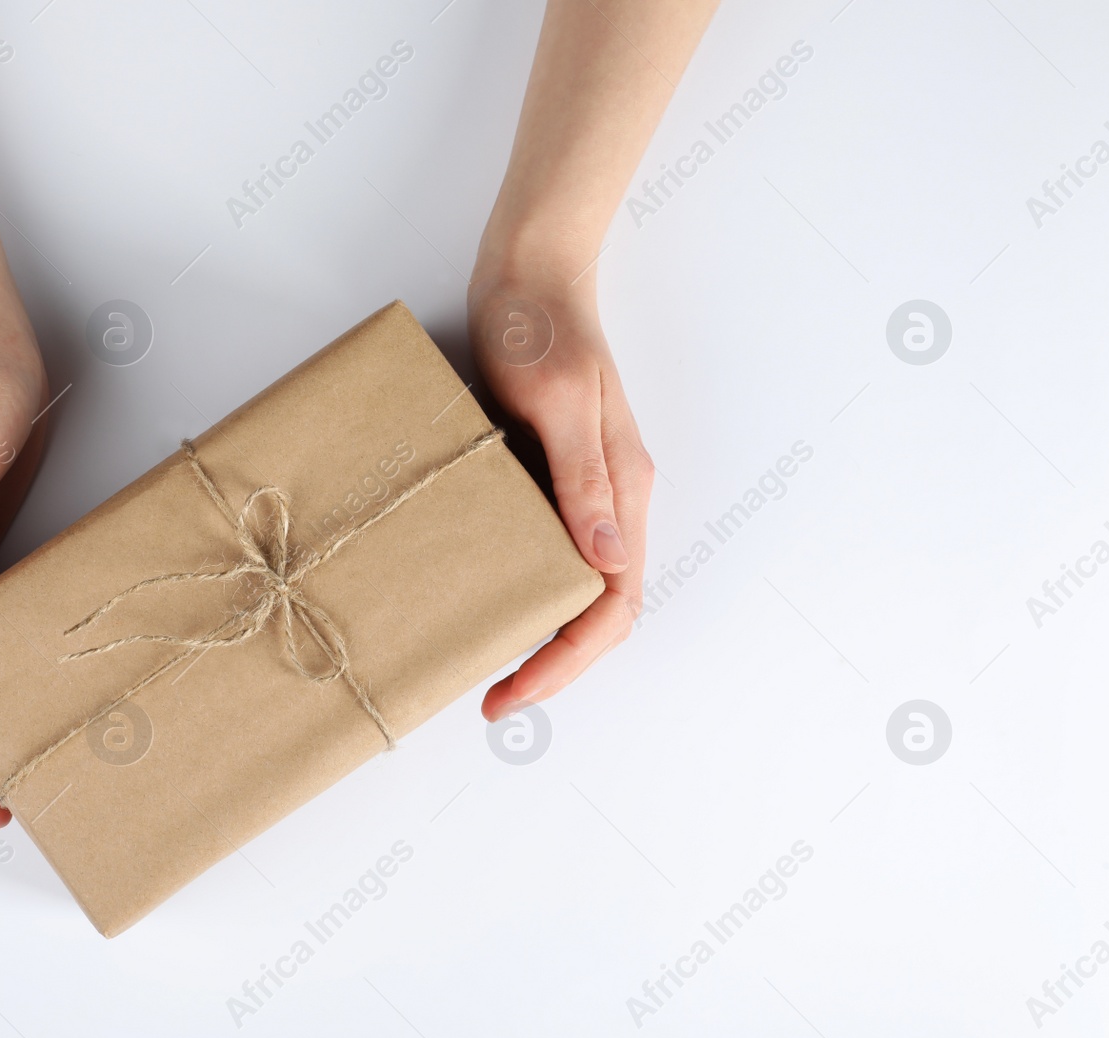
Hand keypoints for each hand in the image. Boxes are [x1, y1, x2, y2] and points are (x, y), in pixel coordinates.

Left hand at [468, 262, 653, 720]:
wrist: (529, 270)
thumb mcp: (561, 401)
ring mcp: (585, 488)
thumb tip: (607, 561)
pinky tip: (484, 594)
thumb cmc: (541, 326)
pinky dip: (525, 587)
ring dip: (543, 632)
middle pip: (601, 610)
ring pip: (578, 586)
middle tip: (493, 696)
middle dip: (555, 662)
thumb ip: (585, 479)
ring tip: (488, 661)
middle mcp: (614, 500)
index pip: (613, 606)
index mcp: (625, 491)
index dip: (568, 661)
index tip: (511, 691)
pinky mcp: (553, 472)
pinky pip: (550, 549)